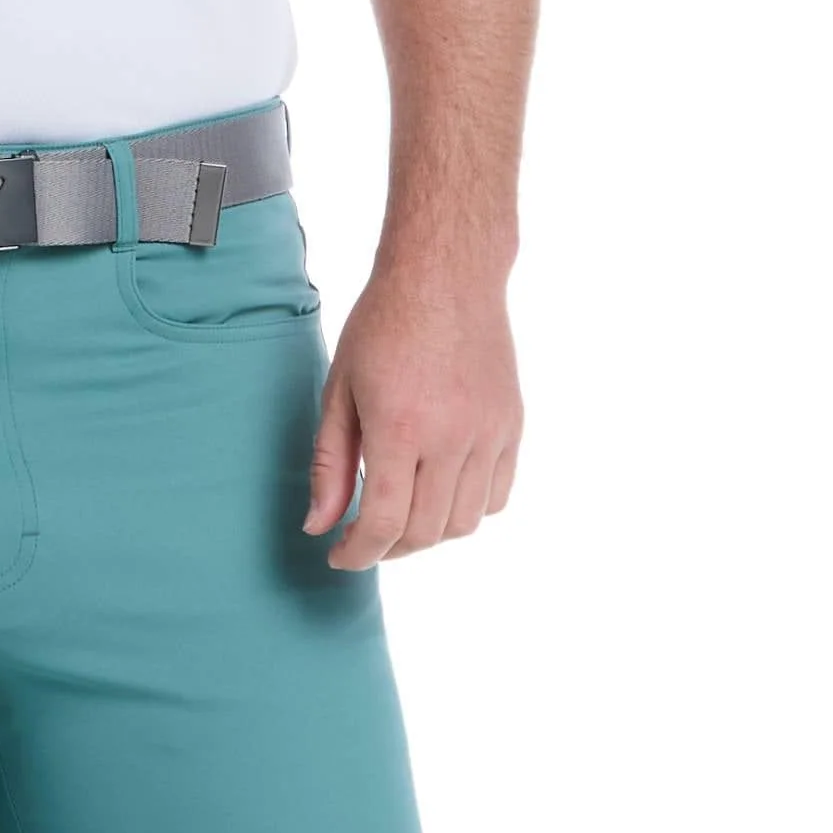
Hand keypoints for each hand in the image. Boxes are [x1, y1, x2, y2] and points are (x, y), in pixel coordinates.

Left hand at [304, 264, 522, 566]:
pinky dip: (468, 510)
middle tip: (365, 537)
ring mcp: (489, 433)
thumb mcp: (340, 391)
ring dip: (429, 534)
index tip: (340, 557)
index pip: (384, 523)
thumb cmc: (383, 325)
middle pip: (426, 532)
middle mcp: (452, 437)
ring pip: (465, 522)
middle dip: (389, 549)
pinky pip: (497, 496)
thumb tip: (320, 526)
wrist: (447, 276)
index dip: (359, 554)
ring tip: (403, 516)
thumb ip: (330, 464)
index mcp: (400, 427)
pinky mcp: (512, 426)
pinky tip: (441, 492)